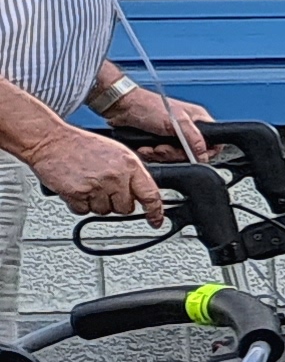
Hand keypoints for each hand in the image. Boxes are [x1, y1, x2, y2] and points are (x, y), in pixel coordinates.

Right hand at [27, 126, 161, 219]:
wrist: (51, 141)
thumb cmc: (81, 145)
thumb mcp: (116, 153)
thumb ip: (131, 173)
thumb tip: (142, 193)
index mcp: (129, 165)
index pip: (150, 194)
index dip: (155, 211)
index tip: (156, 220)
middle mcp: (115, 176)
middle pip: (126, 208)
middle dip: (116, 203)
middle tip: (104, 189)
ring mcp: (97, 186)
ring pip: (105, 211)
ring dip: (96, 203)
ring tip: (88, 185)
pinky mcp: (78, 194)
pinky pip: (84, 211)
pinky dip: (79, 204)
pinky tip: (77, 189)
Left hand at [101, 85, 206, 149]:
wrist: (121, 107)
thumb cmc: (146, 105)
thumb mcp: (176, 122)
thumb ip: (194, 139)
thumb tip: (204, 155)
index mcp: (198, 120)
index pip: (213, 143)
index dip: (204, 152)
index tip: (191, 155)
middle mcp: (187, 129)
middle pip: (191, 155)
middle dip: (173, 154)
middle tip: (163, 147)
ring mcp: (172, 137)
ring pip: (175, 158)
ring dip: (160, 154)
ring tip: (151, 146)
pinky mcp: (159, 143)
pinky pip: (161, 157)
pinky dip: (151, 154)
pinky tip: (145, 147)